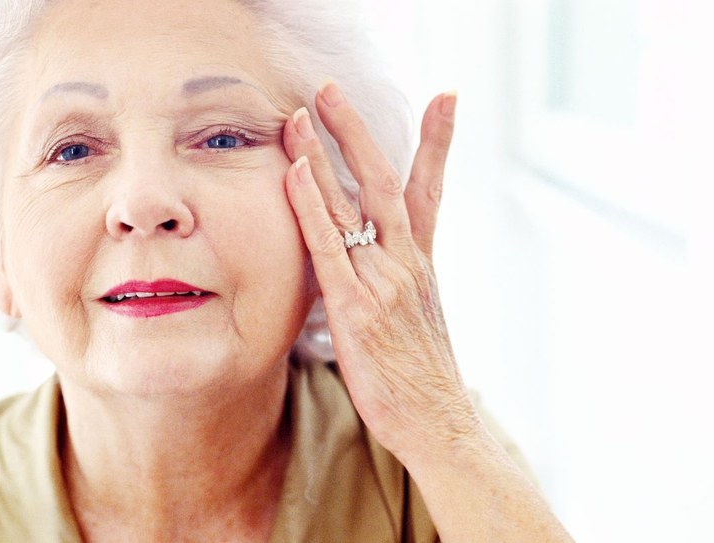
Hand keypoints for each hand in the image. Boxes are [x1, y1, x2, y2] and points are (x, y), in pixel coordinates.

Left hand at [282, 83, 477, 463]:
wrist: (439, 421)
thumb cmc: (422, 377)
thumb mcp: (419, 318)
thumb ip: (399, 282)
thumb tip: (375, 265)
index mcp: (421, 264)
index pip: (429, 190)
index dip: (436, 143)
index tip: (444, 96)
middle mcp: (406, 262)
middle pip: (384, 181)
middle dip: (356, 131)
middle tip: (332, 89)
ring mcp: (384, 281)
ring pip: (352, 204)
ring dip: (323, 155)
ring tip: (300, 114)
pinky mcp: (358, 308)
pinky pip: (329, 246)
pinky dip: (312, 206)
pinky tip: (295, 172)